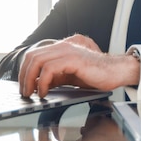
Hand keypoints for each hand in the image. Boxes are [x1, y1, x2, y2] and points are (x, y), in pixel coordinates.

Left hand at [19, 34, 139, 97]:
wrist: (116, 72)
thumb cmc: (96, 74)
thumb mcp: (69, 77)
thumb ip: (54, 78)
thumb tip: (38, 86)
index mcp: (60, 48)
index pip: (34, 55)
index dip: (25, 71)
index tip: (24, 86)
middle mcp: (62, 46)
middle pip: (32, 56)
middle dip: (24, 76)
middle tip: (24, 92)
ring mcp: (68, 51)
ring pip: (38, 61)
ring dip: (30, 79)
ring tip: (32, 94)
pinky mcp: (73, 59)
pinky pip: (50, 68)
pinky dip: (43, 82)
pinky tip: (44, 92)